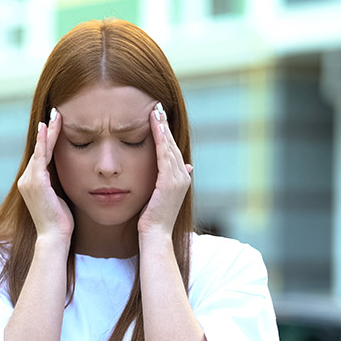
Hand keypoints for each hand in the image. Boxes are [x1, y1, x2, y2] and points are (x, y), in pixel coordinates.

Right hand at [17, 108, 73, 239]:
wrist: (54, 237)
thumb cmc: (61, 222)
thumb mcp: (60, 198)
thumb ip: (59, 185)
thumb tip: (71, 174)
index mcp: (32, 183)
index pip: (42, 155)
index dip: (49, 139)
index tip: (55, 124)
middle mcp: (26, 179)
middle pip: (40, 148)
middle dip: (48, 130)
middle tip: (56, 112)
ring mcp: (29, 180)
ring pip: (40, 149)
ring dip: (48, 131)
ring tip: (56, 115)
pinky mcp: (36, 182)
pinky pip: (40, 156)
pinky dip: (44, 141)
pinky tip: (48, 128)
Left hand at [137, 102, 192, 236]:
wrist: (155, 235)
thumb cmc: (153, 219)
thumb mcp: (161, 195)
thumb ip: (168, 180)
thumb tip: (186, 166)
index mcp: (181, 178)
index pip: (172, 149)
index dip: (166, 132)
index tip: (158, 116)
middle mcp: (183, 176)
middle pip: (172, 144)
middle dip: (164, 124)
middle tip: (157, 105)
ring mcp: (178, 179)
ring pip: (169, 146)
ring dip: (162, 127)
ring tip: (155, 110)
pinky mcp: (170, 182)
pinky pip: (164, 155)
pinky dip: (160, 139)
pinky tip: (154, 126)